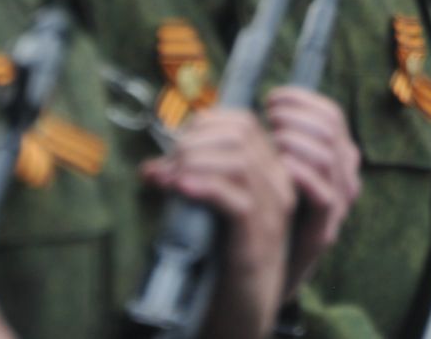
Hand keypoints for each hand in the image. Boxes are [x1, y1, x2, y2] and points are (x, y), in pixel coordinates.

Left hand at [140, 107, 293, 337]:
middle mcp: (277, 186)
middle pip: (240, 135)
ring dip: (194, 161)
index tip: (176, 144)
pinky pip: (235, 198)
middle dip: (194, 140)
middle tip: (166, 163)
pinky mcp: (257, 238)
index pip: (244, 122)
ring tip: (168, 177)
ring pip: (238, 162)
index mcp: (270, 173)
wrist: (243, 308)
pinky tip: (179, 188)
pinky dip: (203, 186)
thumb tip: (154, 165)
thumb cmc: (223, 256)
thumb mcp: (211, 210)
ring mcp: (270, 212)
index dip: (204, 123)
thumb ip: (195, 184)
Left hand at [263, 87, 360, 294]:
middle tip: (269, 118)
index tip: (272, 98)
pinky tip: (281, 163)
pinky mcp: (324, 230)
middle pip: (331, 130)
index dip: (302, 100)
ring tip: (271, 138)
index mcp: (337, 155)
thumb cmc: (271, 206)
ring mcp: (338, 203)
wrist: (271, 266)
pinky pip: (324, 196)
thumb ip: (283, 135)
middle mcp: (344, 175)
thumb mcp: (280, 164)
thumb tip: (267, 98)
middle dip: (297, 117)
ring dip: (298, 141)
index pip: (331, 114)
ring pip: (330, 158)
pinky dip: (304, 174)